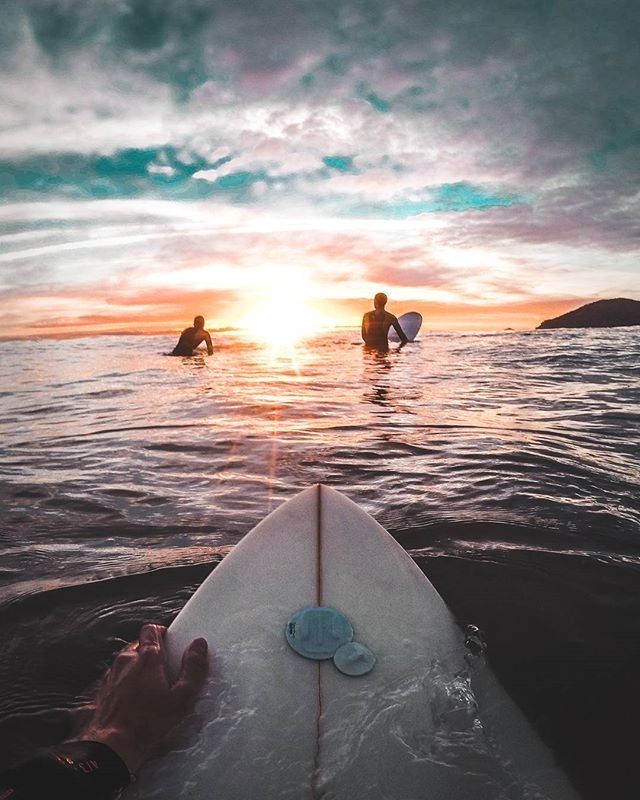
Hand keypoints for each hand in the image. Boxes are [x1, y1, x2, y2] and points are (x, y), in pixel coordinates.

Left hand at [73, 624, 208, 772]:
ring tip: (150, 687)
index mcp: (148, 658)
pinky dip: (125, 683)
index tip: (172, 642)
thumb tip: (199, 645)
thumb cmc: (147, 724)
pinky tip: (134, 700)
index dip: (162, 633)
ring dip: (137, 668)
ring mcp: (112, 675)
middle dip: (151, 652)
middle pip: (139, 645)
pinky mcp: (103, 691)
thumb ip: (193, 668)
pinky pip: (116, 678)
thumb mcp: (182, 698)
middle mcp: (127, 661)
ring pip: (126, 661)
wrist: (111, 746)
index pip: (152, 630)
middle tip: (165, 668)